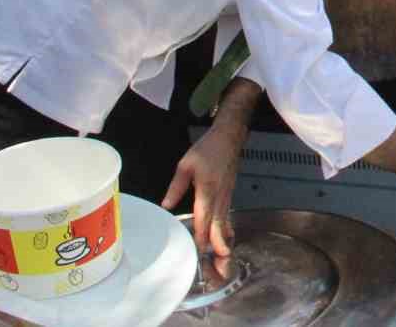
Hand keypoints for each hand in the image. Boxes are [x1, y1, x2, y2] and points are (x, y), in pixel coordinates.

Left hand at [161, 121, 246, 255]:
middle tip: (218, 257)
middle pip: (218, 222)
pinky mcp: (229, 193)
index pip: (204, 216)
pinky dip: (226, 226)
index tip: (200, 248)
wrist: (229, 138)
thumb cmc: (208, 149)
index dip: (202, 233)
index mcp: (207, 189)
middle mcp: (219, 195)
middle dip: (218, 241)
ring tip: (223, 253)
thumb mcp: (186, 165)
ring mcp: (226, 194)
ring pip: (224, 219)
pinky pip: (227, 213)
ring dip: (223, 236)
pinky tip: (225, 234)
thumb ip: (176, 187)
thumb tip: (166, 205)